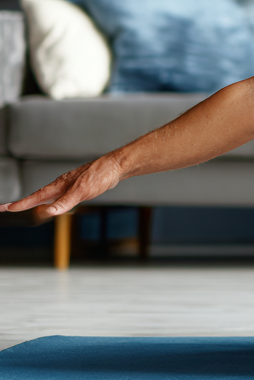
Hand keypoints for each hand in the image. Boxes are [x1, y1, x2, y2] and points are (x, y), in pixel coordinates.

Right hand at [0, 154, 123, 217]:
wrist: (115, 167)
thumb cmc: (100, 176)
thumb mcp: (82, 191)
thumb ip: (65, 202)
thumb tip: (48, 212)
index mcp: (60, 185)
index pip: (36, 196)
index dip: (22, 204)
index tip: (7, 208)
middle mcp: (62, 184)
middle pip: (37, 195)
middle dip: (22, 202)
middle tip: (5, 207)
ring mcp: (69, 184)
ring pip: (48, 194)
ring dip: (34, 201)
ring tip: (22, 205)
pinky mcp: (78, 186)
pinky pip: (58, 194)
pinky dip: (50, 199)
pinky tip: (53, 202)